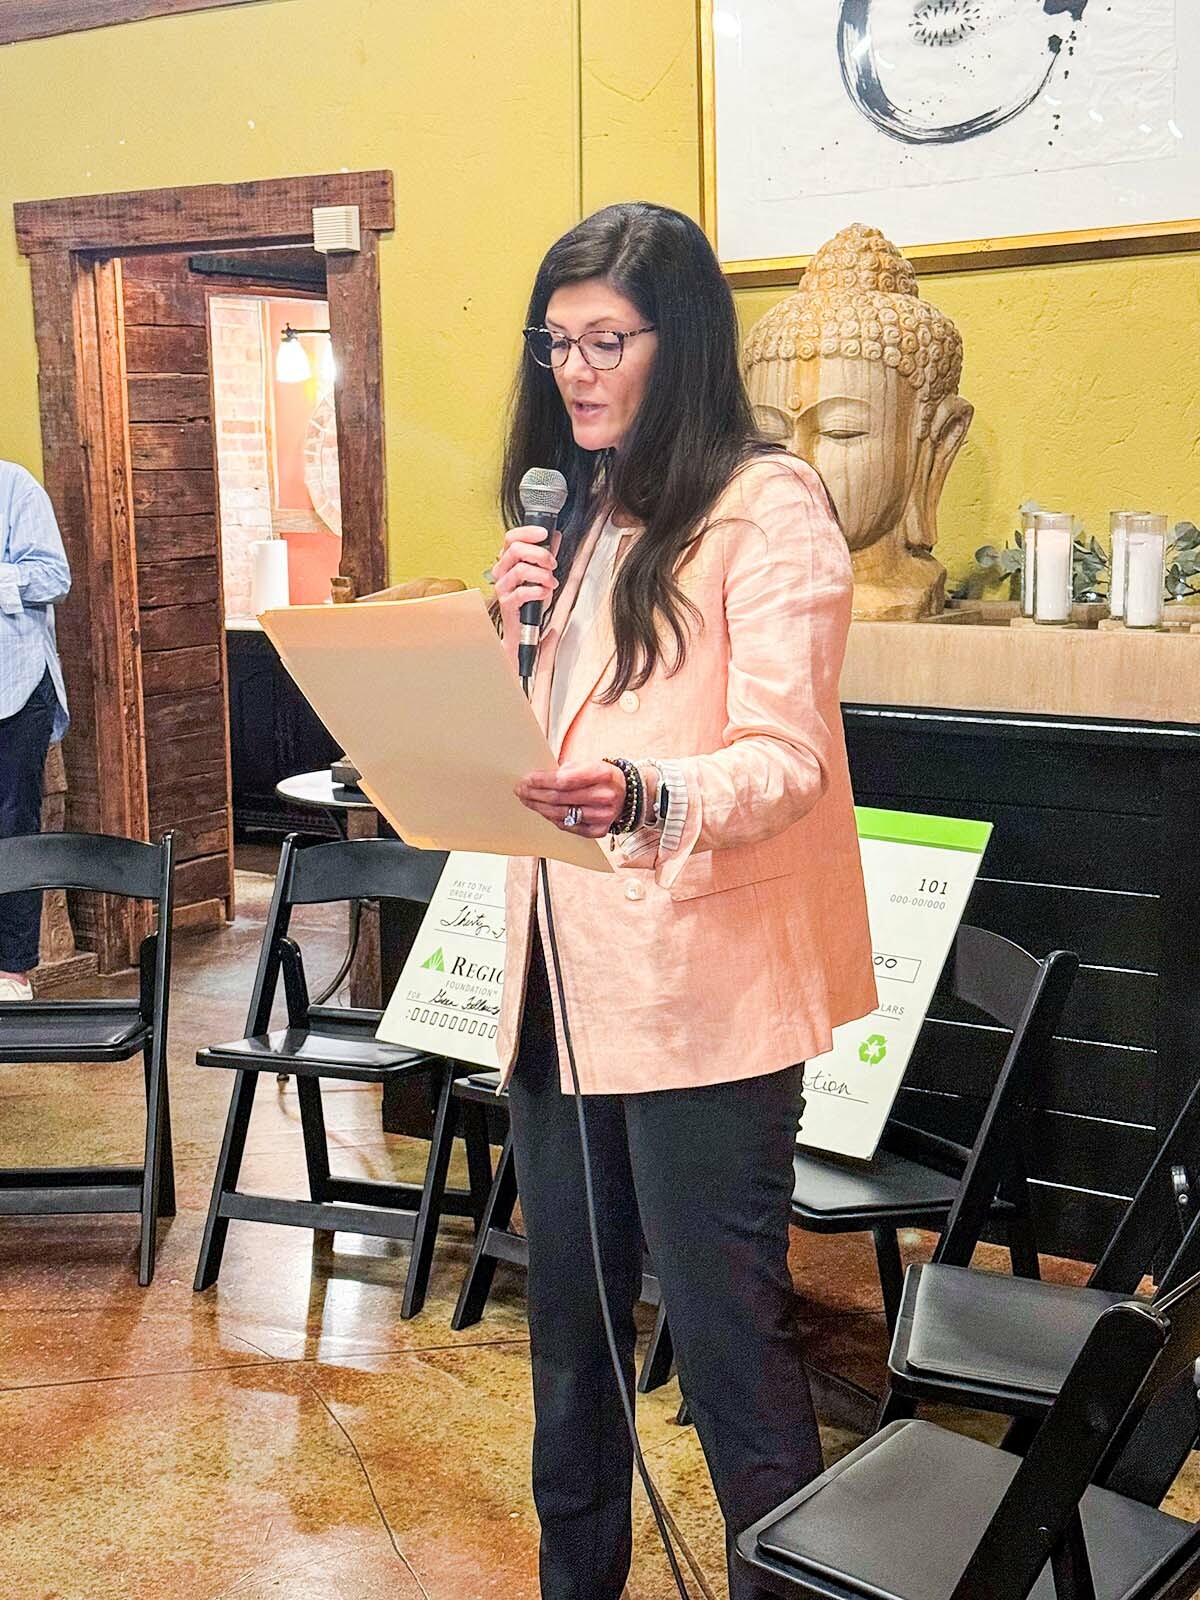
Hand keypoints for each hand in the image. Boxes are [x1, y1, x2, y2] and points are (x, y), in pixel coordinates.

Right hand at [491, 523, 559, 655]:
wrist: (523, 629)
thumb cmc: (530, 601)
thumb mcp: (541, 574)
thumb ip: (546, 555)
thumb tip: (555, 536)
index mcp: (507, 561)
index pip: (511, 538)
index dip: (528, 532)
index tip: (545, 533)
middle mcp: (501, 571)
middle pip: (516, 550)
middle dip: (540, 554)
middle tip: (552, 564)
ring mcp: (502, 587)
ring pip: (521, 569)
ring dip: (542, 575)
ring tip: (551, 583)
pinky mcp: (506, 603)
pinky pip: (522, 592)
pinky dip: (538, 591)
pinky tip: (544, 593)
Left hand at [515, 762, 626, 837]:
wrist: (628, 794)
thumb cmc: (603, 777)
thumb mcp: (589, 764)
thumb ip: (566, 770)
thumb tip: (537, 779)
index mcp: (602, 774)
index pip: (564, 780)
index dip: (542, 781)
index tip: (527, 779)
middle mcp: (605, 797)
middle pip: (559, 798)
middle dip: (535, 794)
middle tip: (520, 790)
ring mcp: (603, 816)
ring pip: (561, 814)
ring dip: (540, 807)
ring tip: (527, 800)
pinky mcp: (599, 830)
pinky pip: (569, 826)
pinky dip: (553, 818)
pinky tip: (543, 811)